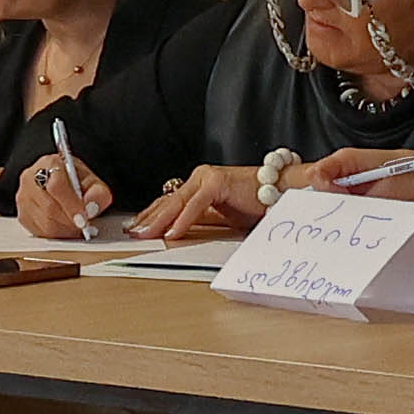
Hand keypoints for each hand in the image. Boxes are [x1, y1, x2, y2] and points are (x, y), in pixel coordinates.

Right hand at [14, 153, 102, 242]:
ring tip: (76, 226)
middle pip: (49, 207)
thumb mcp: (93, 182)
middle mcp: (31, 178)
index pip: (56, 186)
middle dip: (70, 221)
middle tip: (84, 225)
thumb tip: (91, 208)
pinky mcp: (23, 215)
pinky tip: (65, 228)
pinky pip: (40, 232)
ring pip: (44, 223)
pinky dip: (56, 235)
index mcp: (49, 163)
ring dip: (65, 230)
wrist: (64, 184)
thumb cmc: (76, 182)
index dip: (71, 205)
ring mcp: (24, 198)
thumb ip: (97, 193)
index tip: (83, 218)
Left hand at [131, 161, 271, 244]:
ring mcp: (207, 178)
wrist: (281, 192)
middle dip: (148, 219)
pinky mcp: (217, 183)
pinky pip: (196, 205)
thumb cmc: (254, 205)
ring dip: (158, 220)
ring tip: (144, 234)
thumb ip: (199, 221)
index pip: (169, 202)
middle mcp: (200, 179)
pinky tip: (172, 232)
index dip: (150, 215)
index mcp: (199, 186)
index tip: (135, 229)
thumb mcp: (221, 217)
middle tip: (132, 234)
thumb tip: (177, 233)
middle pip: (168, 202)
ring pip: (177, 203)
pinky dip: (182, 220)